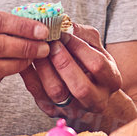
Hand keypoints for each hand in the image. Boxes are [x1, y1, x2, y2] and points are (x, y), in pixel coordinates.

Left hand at [17, 21, 136, 131]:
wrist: (89, 92)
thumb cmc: (91, 63)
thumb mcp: (95, 47)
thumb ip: (82, 34)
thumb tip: (64, 23)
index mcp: (111, 81)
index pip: (97, 65)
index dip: (78, 47)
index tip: (63, 33)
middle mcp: (96, 101)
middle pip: (79, 87)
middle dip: (63, 62)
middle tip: (50, 44)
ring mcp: (74, 110)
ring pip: (56, 94)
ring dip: (44, 69)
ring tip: (37, 50)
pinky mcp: (53, 112)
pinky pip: (38, 96)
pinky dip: (30, 76)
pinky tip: (26, 61)